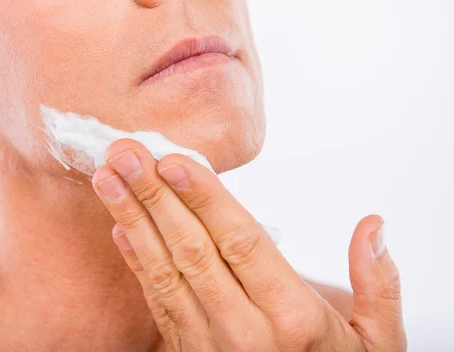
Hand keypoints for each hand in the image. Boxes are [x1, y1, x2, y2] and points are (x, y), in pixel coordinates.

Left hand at [92, 139, 406, 351]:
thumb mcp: (376, 343)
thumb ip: (377, 285)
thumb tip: (374, 225)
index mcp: (292, 318)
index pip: (240, 243)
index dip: (204, 199)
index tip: (172, 160)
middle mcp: (244, 331)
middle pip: (192, 250)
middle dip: (155, 197)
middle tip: (125, 153)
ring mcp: (208, 345)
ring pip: (164, 272)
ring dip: (133, 220)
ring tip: (108, 179)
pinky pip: (157, 302)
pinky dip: (137, 262)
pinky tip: (121, 228)